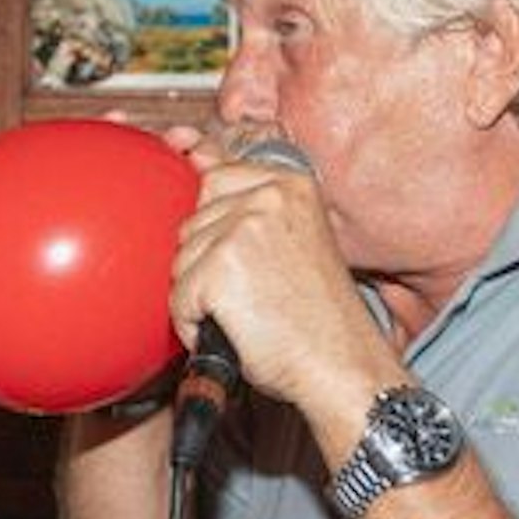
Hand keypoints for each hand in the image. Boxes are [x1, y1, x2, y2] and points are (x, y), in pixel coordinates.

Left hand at [158, 125, 390, 423]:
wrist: (341, 366)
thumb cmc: (317, 317)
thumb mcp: (290, 240)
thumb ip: (247, 204)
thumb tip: (191, 152)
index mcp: (289, 182)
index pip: (213, 182)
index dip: (217, 231)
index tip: (246, 263)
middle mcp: (267, 195)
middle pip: (190, 224)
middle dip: (207, 268)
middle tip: (258, 297)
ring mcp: (241, 228)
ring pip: (180, 263)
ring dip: (201, 298)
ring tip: (250, 315)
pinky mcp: (219, 268)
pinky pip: (177, 299)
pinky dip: (195, 326)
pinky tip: (238, 332)